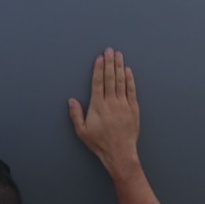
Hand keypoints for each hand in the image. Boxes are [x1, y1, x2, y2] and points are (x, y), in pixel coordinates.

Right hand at [69, 48, 140, 176]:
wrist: (120, 153)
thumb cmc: (100, 143)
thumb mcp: (82, 131)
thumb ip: (76, 114)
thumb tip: (71, 100)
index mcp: (98, 106)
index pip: (98, 83)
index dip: (99, 69)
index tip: (100, 58)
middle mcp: (111, 103)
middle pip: (110, 78)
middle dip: (110, 62)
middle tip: (110, 50)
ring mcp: (123, 105)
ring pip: (121, 81)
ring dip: (119, 67)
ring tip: (119, 55)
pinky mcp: (133, 109)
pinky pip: (131, 90)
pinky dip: (130, 79)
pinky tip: (128, 70)